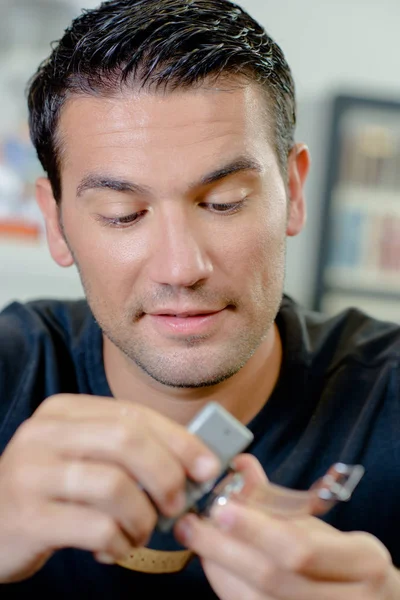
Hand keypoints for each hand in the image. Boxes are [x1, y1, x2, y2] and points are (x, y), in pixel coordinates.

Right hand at [0, 394, 219, 582]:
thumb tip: (196, 460)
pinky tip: (114, 547)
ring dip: (143, 517)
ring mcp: (31, 474)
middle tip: (178, 504)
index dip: (179, 440)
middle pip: (127, 441)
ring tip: (140, 532)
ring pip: (115, 486)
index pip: (134, 415)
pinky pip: (96, 528)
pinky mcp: (28, 517)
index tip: (208, 466)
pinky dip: (119, 542)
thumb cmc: (52, 490)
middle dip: (167, 474)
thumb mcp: (82, 455)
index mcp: (63, 411)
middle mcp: (44, 434)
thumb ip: (127, 450)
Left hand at [175, 454, 399, 599]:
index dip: (255, 529)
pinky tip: (212, 561)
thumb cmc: (342, 558)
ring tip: (194, 537)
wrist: (366, 599)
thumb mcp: (323, 524)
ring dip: (217, 566)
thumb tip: (239, 465)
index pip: (300, 548)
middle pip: (271, 578)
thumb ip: (279, 498)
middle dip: (224, 548)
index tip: (220, 508)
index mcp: (362, 562)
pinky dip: (225, 585)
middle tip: (191, 523)